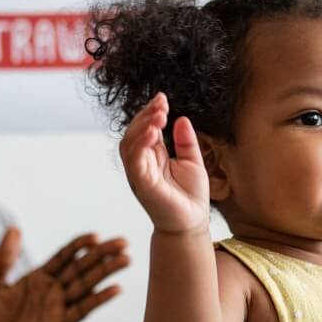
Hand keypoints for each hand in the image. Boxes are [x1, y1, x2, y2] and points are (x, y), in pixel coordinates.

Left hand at [0, 228, 128, 321]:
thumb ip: (5, 259)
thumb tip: (14, 228)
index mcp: (38, 279)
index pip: (64, 257)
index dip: (79, 246)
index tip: (96, 235)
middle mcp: (52, 291)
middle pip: (81, 267)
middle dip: (102, 254)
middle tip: (123, 242)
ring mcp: (58, 308)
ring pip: (86, 285)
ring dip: (106, 272)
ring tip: (126, 259)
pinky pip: (82, 310)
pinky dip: (98, 299)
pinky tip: (115, 289)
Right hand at [118, 92, 209, 233]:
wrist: (193, 222)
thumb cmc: (190, 196)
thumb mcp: (192, 161)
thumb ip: (186, 141)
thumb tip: (181, 119)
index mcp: (152, 157)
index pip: (145, 129)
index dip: (150, 112)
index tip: (162, 98)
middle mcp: (142, 164)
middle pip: (133, 133)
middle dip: (145, 116)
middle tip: (161, 105)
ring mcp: (140, 174)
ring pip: (129, 145)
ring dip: (141, 127)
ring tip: (158, 116)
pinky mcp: (142, 185)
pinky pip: (135, 162)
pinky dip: (140, 145)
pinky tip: (153, 133)